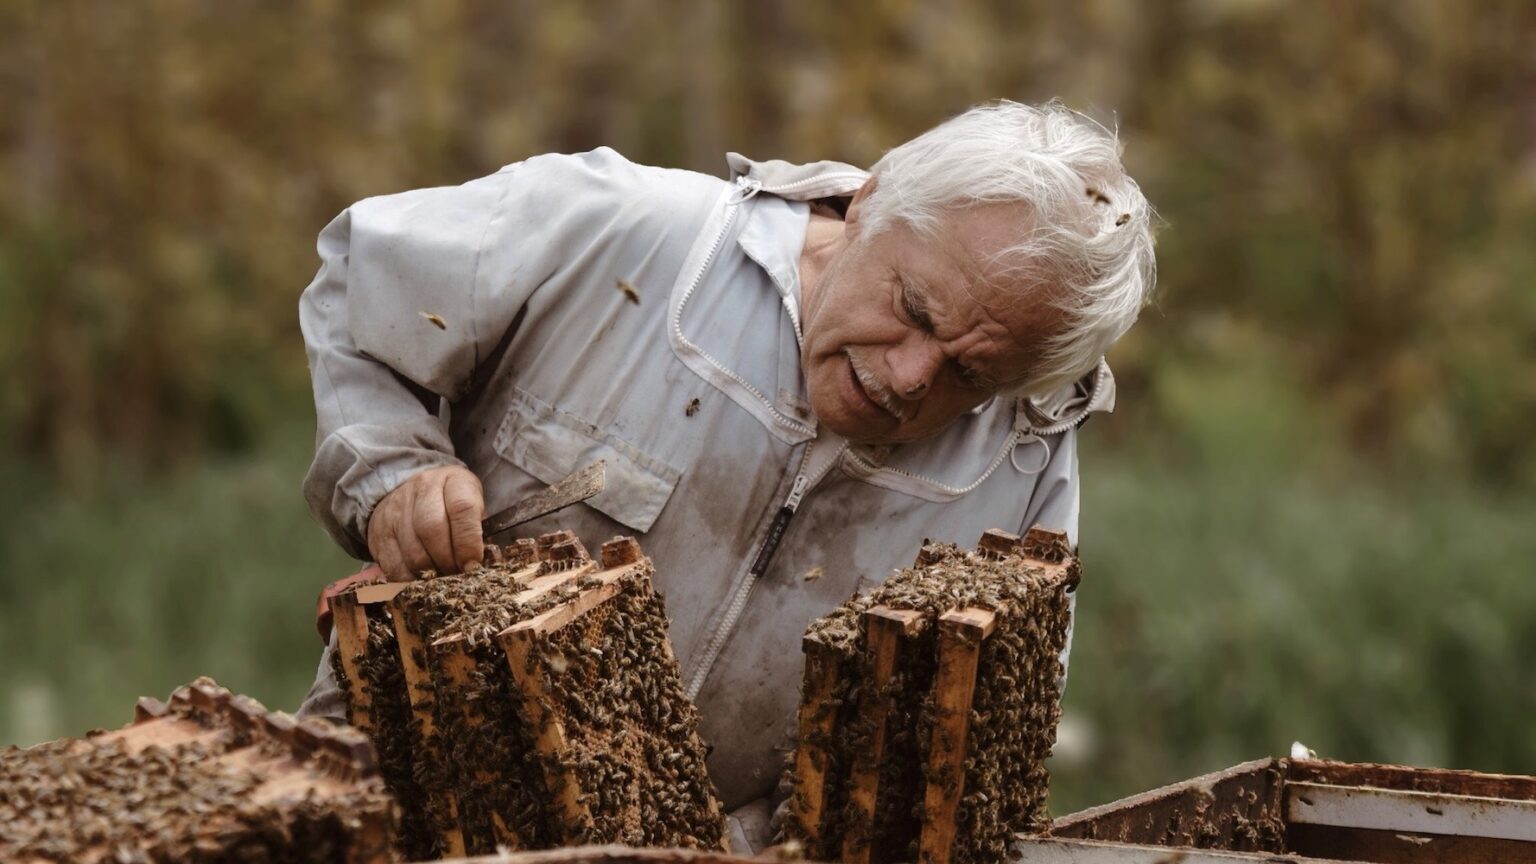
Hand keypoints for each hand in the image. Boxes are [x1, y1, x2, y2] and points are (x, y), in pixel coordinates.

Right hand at [366, 466, 485, 581]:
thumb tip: (477, 566)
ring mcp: (396, 510)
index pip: (461, 507)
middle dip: (448, 561)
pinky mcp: (379, 532)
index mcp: (452, 480)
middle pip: (432, 530)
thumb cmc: (452, 505)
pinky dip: (410, 581)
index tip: (473, 565)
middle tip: (457, 576)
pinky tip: (422, 582)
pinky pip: (394, 566)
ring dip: (430, 575)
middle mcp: (422, 489)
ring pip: (412, 552)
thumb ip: (478, 530)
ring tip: (442, 581)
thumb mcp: (473, 505)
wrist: (411, 493)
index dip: (468, 542)